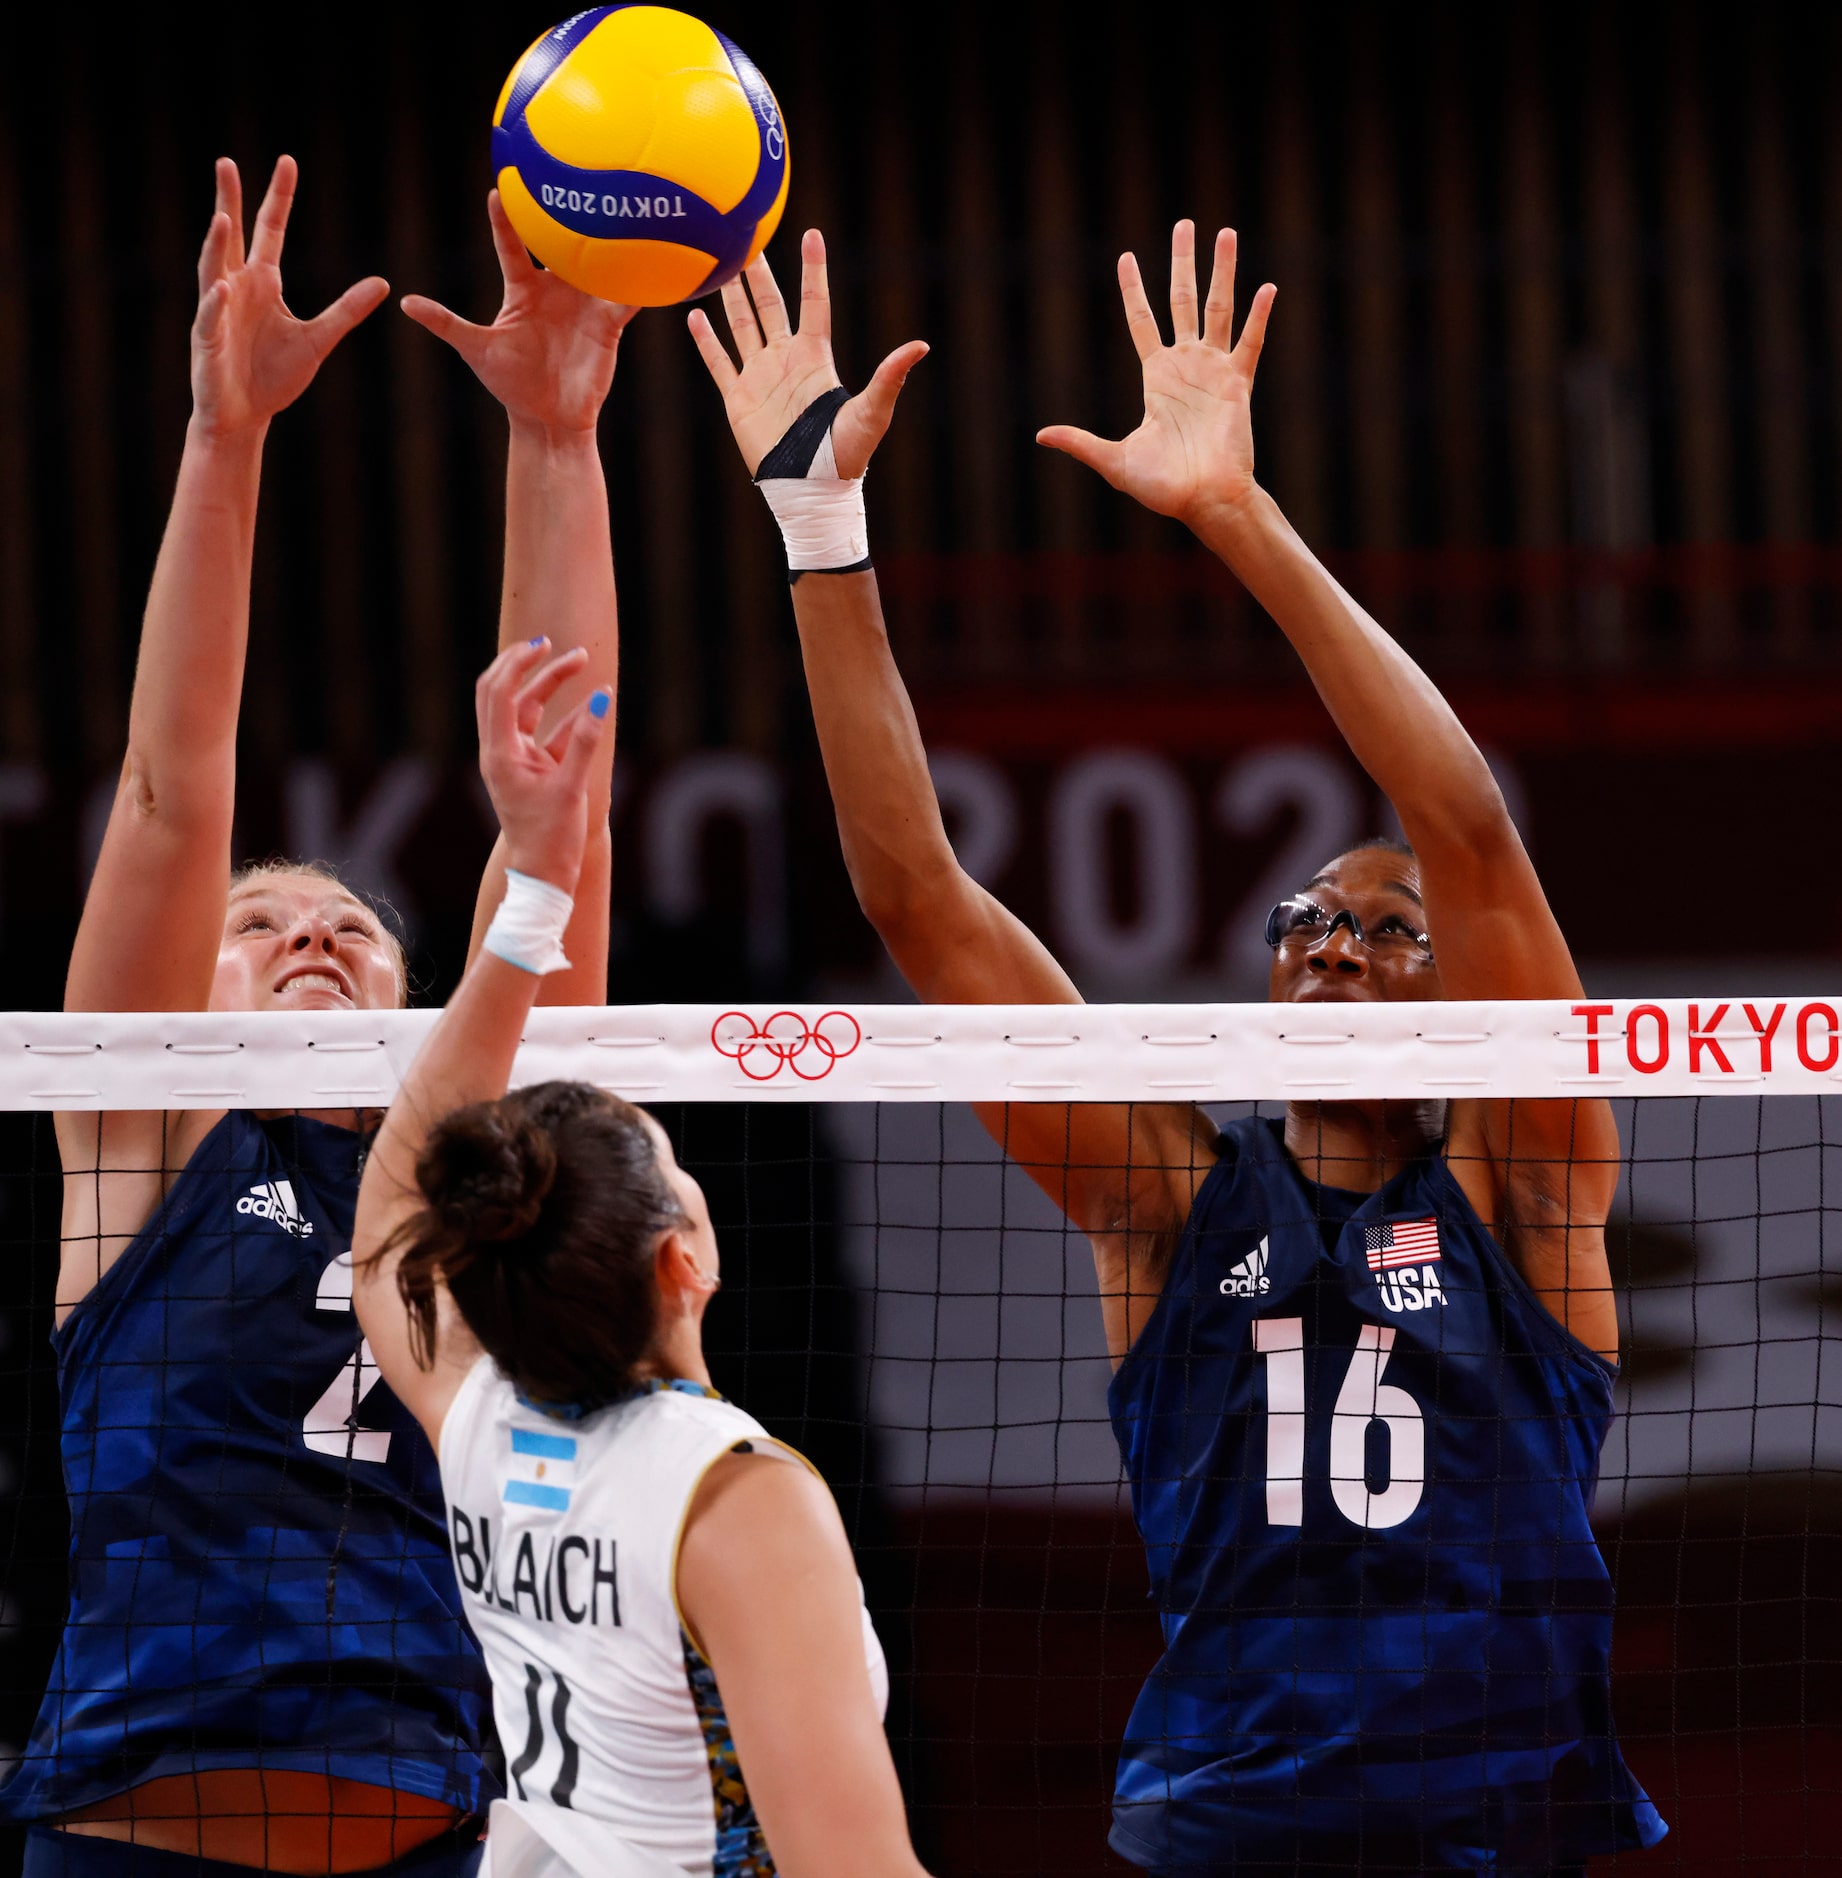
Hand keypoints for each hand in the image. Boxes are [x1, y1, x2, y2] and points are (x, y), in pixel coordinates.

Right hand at [190, 156, 387, 436]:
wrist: (245, 415)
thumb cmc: (274, 376)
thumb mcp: (319, 339)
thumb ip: (347, 310)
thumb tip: (383, 283)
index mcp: (262, 283)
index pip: (270, 230)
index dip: (279, 198)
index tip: (287, 163)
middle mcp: (236, 288)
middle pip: (232, 236)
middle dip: (229, 200)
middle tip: (227, 162)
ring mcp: (218, 312)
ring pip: (214, 270)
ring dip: (217, 245)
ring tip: (222, 217)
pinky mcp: (208, 342)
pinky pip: (211, 319)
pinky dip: (216, 304)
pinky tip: (222, 288)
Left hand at [401, 192, 636, 434]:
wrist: (550, 420)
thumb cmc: (511, 386)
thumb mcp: (477, 351)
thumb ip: (446, 324)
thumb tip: (405, 302)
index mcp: (523, 290)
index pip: (513, 245)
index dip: (505, 218)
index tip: (499, 188)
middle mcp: (555, 290)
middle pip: (561, 243)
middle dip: (564, 213)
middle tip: (566, 175)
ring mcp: (584, 304)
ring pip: (597, 263)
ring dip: (608, 240)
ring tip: (617, 204)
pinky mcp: (609, 324)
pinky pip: (626, 298)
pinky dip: (640, 282)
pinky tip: (653, 262)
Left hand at [475, 639, 609, 890]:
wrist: (543, 875)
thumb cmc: (552, 838)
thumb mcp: (573, 788)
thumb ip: (586, 741)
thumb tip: (602, 698)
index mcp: (499, 755)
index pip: (500, 694)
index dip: (518, 664)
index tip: (544, 645)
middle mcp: (500, 751)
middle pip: (499, 691)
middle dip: (524, 664)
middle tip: (550, 643)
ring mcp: (514, 758)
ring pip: (523, 707)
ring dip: (548, 683)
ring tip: (580, 661)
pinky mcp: (532, 767)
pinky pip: (545, 729)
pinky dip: (564, 712)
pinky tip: (591, 702)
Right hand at [688, 229, 926, 476]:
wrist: (810, 489)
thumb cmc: (845, 455)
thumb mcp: (871, 412)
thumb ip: (890, 377)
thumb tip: (921, 346)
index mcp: (815, 357)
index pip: (814, 302)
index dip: (813, 270)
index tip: (811, 235)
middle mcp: (786, 360)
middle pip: (771, 306)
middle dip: (760, 275)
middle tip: (748, 240)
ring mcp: (761, 377)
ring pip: (742, 326)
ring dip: (731, 298)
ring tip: (718, 268)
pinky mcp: (739, 398)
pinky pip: (719, 362)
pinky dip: (706, 340)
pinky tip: (693, 316)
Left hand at [1038, 222, 1274, 532]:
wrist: (1204, 500)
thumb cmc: (1162, 487)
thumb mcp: (1113, 460)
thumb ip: (1080, 443)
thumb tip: (1041, 436)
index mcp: (1157, 378)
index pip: (1141, 321)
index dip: (1133, 290)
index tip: (1125, 257)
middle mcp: (1186, 366)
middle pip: (1182, 300)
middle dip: (1183, 262)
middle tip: (1185, 224)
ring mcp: (1214, 372)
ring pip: (1218, 308)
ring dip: (1223, 271)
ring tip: (1226, 233)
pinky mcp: (1239, 385)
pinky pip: (1249, 344)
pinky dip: (1258, 317)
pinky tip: (1266, 288)